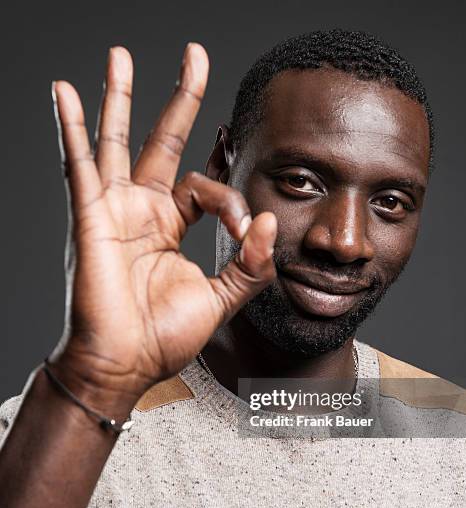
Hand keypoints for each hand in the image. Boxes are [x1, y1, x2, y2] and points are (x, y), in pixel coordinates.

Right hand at [50, 44, 276, 406]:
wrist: (125, 364)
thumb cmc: (164, 336)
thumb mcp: (220, 299)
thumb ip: (250, 265)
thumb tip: (271, 223)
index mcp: (170, 226)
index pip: (207, 188)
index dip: (234, 203)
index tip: (247, 235)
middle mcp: (141, 211)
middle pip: (162, 142)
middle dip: (179, 99)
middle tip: (194, 55)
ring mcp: (113, 209)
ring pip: (117, 142)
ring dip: (119, 98)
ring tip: (120, 55)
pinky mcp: (90, 216)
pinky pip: (79, 165)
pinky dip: (71, 128)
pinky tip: (65, 93)